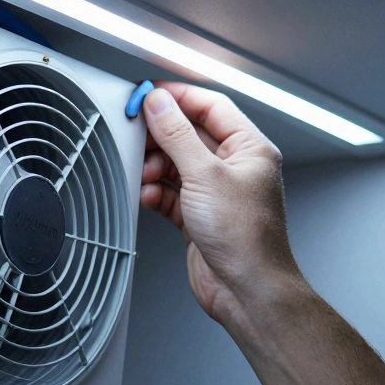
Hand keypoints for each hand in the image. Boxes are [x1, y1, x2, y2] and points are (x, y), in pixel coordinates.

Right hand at [138, 81, 303, 325]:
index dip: (178, 95)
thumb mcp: (205, 175)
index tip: (147, 93)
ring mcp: (216, 193)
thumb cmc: (246, 238)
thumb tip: (159, 103)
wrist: (247, 291)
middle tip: (136, 132)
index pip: (211, 106)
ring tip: (144, 172)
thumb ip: (177, 135)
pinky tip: (148, 196)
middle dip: (160, 135)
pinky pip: (171, 193)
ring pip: (176, 164)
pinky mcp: (199, 216)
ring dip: (155, 167)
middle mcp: (235, 168)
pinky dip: (156, 193)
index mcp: (249, 148)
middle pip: (189, 134)